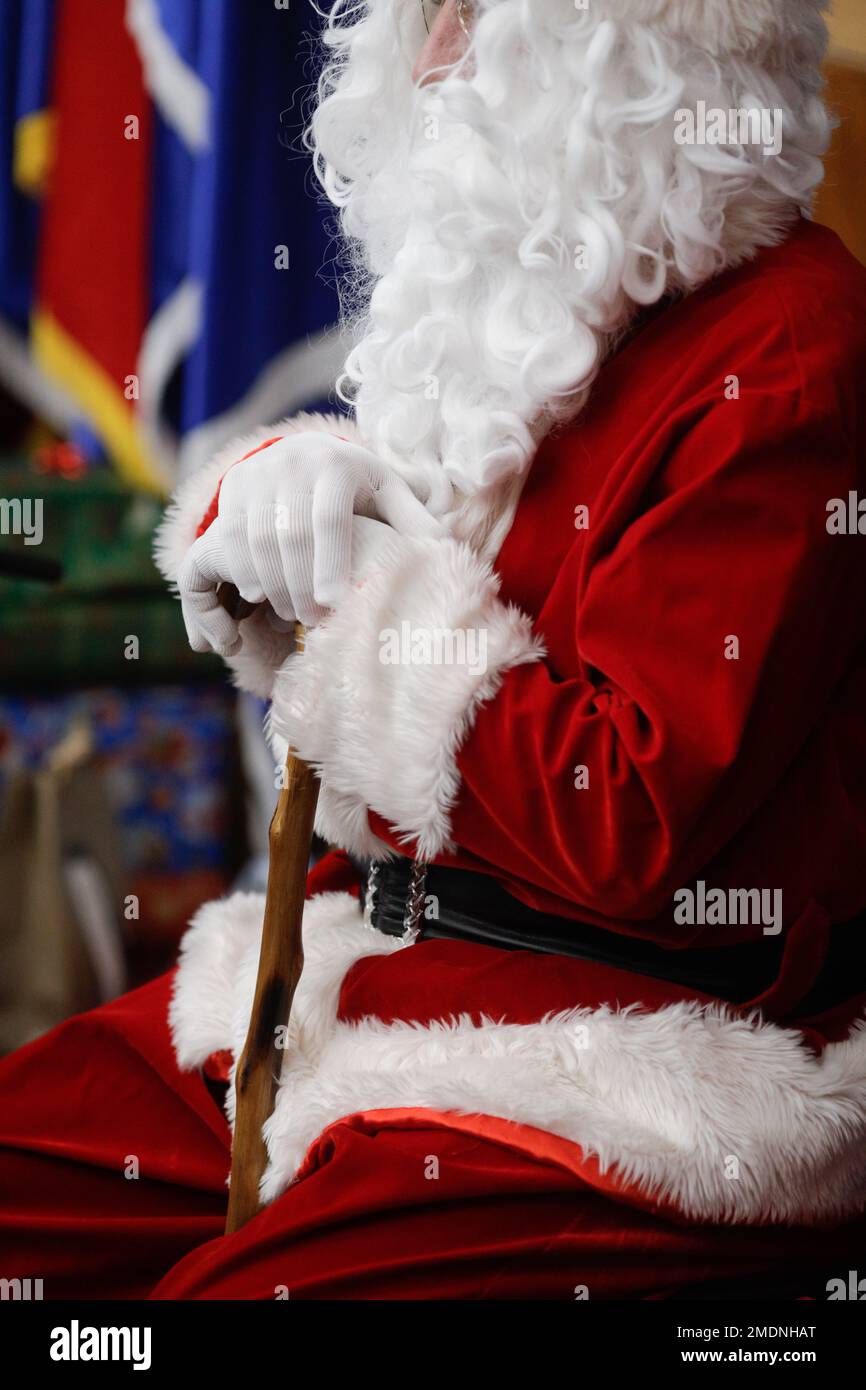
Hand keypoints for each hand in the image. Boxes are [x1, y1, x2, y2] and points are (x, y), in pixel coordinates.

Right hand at [177, 431, 441, 655]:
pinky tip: (260, 595)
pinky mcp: (234, 485)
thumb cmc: (358, 486)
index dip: (330, 563)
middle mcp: (293, 462)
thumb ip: (412, 518)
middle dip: (300, 583)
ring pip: (257, 537)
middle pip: (290, 533)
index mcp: (337, 464)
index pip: (329, 519)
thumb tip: (446, 544)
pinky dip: (244, 570)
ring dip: (271, 583)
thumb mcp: (388, 494)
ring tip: (290, 614)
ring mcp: (258, 472)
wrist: (307, 450)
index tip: (332, 604)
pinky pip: (231, 535)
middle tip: (313, 621)